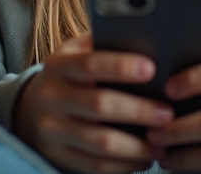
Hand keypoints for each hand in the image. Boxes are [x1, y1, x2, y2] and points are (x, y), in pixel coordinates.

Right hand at [14, 34, 174, 173]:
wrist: (33, 108)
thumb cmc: (73, 75)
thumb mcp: (79, 52)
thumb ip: (105, 44)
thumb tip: (147, 40)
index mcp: (59, 65)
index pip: (90, 64)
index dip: (120, 66)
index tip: (151, 69)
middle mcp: (51, 97)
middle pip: (99, 105)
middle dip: (139, 110)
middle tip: (167, 114)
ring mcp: (52, 130)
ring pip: (101, 142)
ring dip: (138, 145)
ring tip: (162, 141)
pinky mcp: (58, 156)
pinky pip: (96, 166)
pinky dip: (126, 165)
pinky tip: (145, 157)